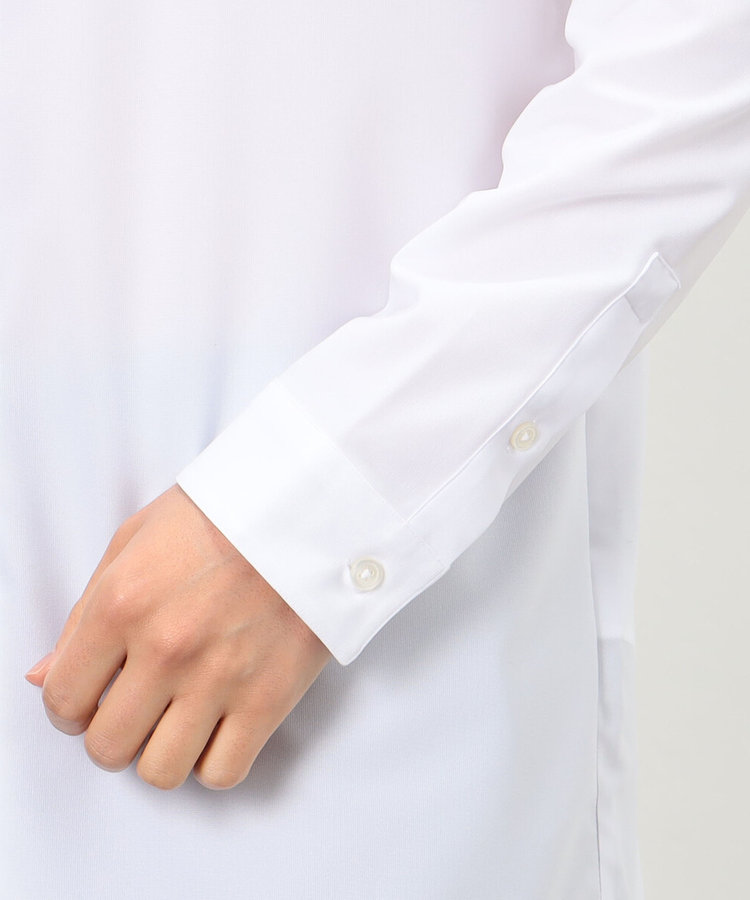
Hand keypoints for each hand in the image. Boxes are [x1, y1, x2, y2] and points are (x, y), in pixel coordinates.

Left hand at [25, 485, 330, 789]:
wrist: (307, 507)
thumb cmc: (223, 515)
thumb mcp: (135, 540)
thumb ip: (83, 614)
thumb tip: (44, 675)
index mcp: (122, 603)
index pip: (62, 698)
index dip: (69, 709)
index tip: (87, 704)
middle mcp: (166, 648)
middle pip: (108, 747)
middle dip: (114, 733)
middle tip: (135, 710)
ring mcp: (219, 677)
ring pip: (161, 772)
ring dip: (162, 752)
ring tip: (178, 719)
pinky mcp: (269, 697)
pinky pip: (223, 773)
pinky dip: (215, 760)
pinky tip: (218, 726)